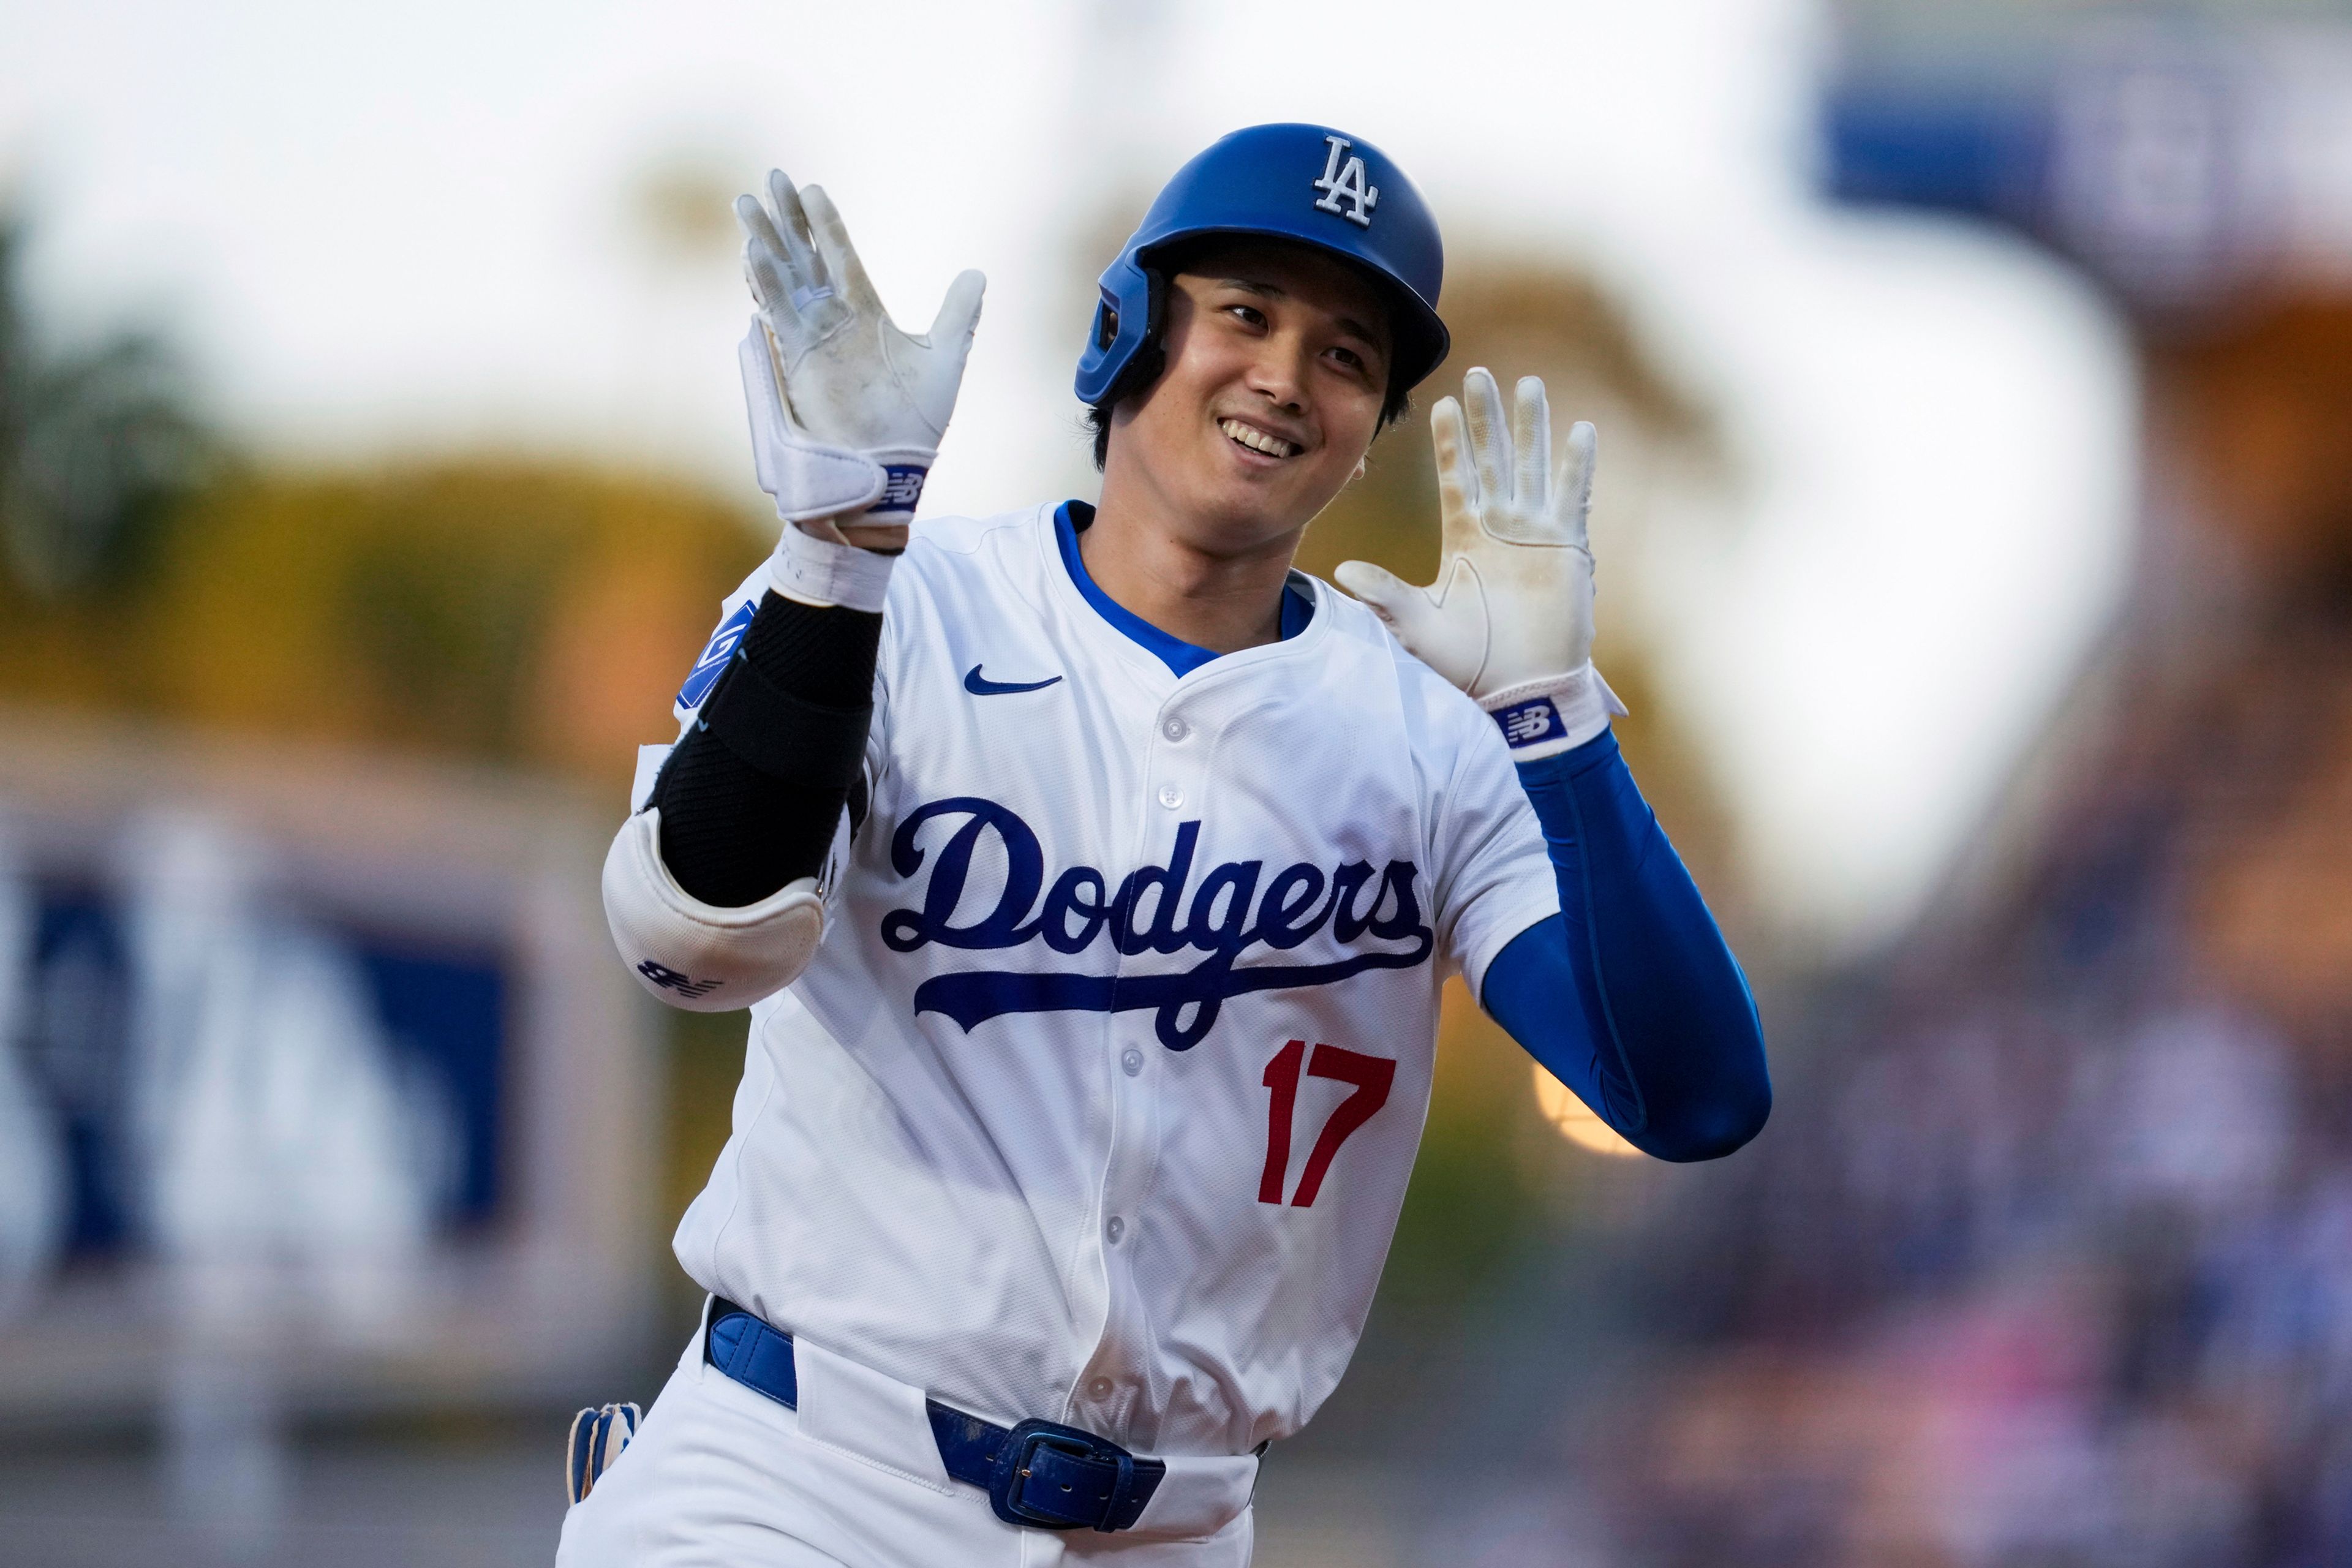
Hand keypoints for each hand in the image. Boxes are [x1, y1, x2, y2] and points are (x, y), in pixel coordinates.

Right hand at [735, 170, 985, 548]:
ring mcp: (812, 339)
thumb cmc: (917, 422)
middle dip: (788, 220)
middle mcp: (833, 322)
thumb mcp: (946, 358)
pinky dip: (767, 283)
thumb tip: (977, 273)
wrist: (890, 467)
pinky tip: (753, 253)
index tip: (812, 188)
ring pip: (784, 278)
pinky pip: (778, 313)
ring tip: (746, 204)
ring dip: (767, 242)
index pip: (841, 256)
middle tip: (771, 178)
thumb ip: (958, 315)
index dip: (827, 224)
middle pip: (806, 257)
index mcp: (865, 314)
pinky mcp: (797, 360)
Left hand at [1335, 367, 1622, 753]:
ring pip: (1533, 466)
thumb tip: (1342, 572)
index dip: (1452, 442)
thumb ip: (1384, 595)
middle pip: (1494, 458)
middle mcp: (1499, 528)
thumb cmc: (1468, 663)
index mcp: (1464, 538)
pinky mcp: (1566, 548)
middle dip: (1488, 417)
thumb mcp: (1417, 625)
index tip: (1443, 402)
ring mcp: (1534, 534)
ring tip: (1529, 384)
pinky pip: (1573, 496)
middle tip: (1481, 373)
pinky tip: (1580, 430)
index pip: (1456, 477)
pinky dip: (1576, 464)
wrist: (1518, 690)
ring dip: (1532, 426)